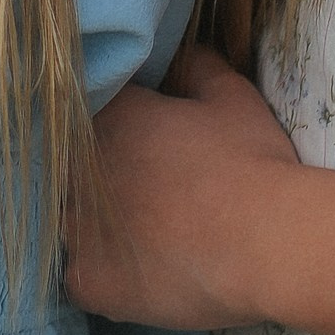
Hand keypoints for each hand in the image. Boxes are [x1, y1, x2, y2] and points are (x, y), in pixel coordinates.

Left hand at [64, 45, 299, 330]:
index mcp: (109, 116)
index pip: (90, 113)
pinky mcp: (86, 278)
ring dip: (93, 224)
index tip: (143, 145)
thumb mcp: (233, 97)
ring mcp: (76, 226)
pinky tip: (130, 274)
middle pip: (71, 170)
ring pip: (69, 222)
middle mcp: (78, 167)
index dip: (116, 129)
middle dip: (99, 177)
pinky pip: (75, 276)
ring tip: (138, 237)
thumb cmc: (252, 162)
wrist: (266, 241)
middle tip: (145, 194)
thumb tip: (182, 55)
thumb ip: (198, 67)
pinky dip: (99, 275)